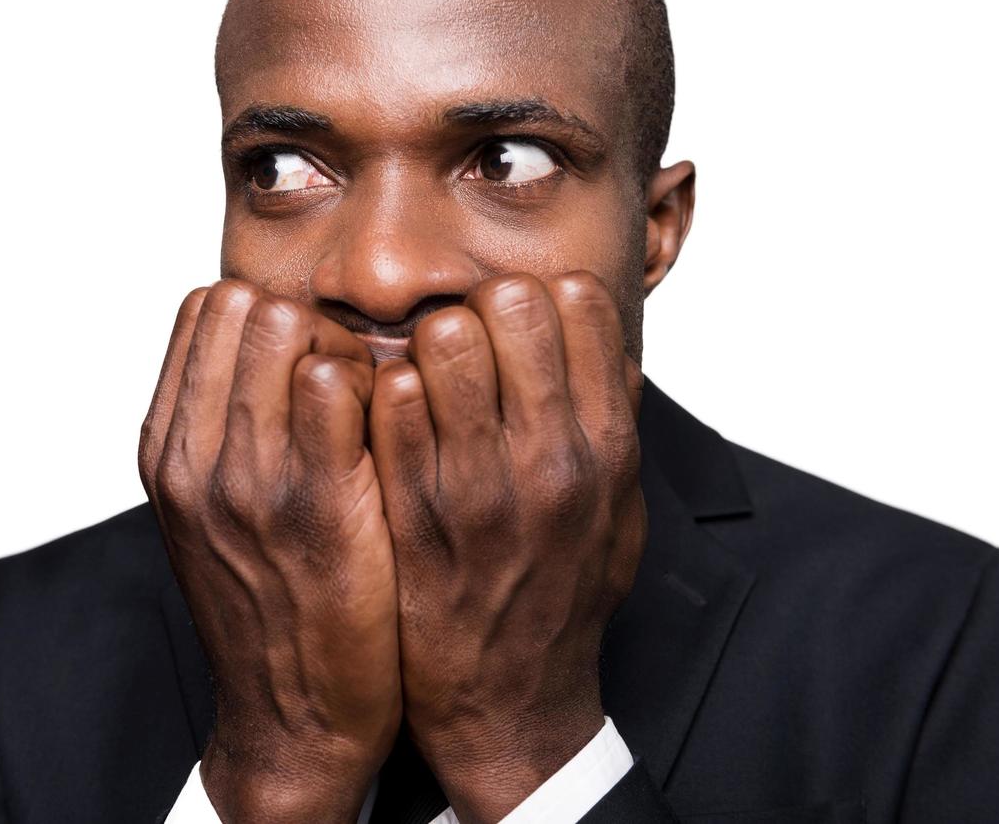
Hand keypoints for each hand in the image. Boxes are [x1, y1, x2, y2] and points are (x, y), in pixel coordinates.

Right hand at [139, 281, 401, 822]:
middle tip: (349, 374)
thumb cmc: (269, 603)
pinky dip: (375, 381)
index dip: (268, 314)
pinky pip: (336, 381)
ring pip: (287, 325)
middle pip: (245, 304)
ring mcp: (247, 477)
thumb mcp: (215, 509)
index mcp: (166, 449)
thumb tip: (273, 335)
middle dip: (306, 318)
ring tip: (374, 401)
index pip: (206, 309)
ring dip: (342, 344)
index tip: (309, 357)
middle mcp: (192, 455)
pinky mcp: (315, 503)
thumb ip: (224, 426)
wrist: (293, 715)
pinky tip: (397, 427)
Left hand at [369, 271, 646, 823]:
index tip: (514, 324)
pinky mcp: (412, 509)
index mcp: (608, 449)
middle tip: (460, 339)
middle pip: (512, 303)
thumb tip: (606, 348)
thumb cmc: (559, 599)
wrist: (506, 702)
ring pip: (446, 339)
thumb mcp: (617, 515)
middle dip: (478, 305)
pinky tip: (386, 414)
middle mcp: (554, 457)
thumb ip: (614, 428)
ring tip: (421, 374)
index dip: (536, 295)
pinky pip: (389, 401)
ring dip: (425, 343)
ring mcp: (480, 482)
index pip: (578, 302)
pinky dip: (381, 391)